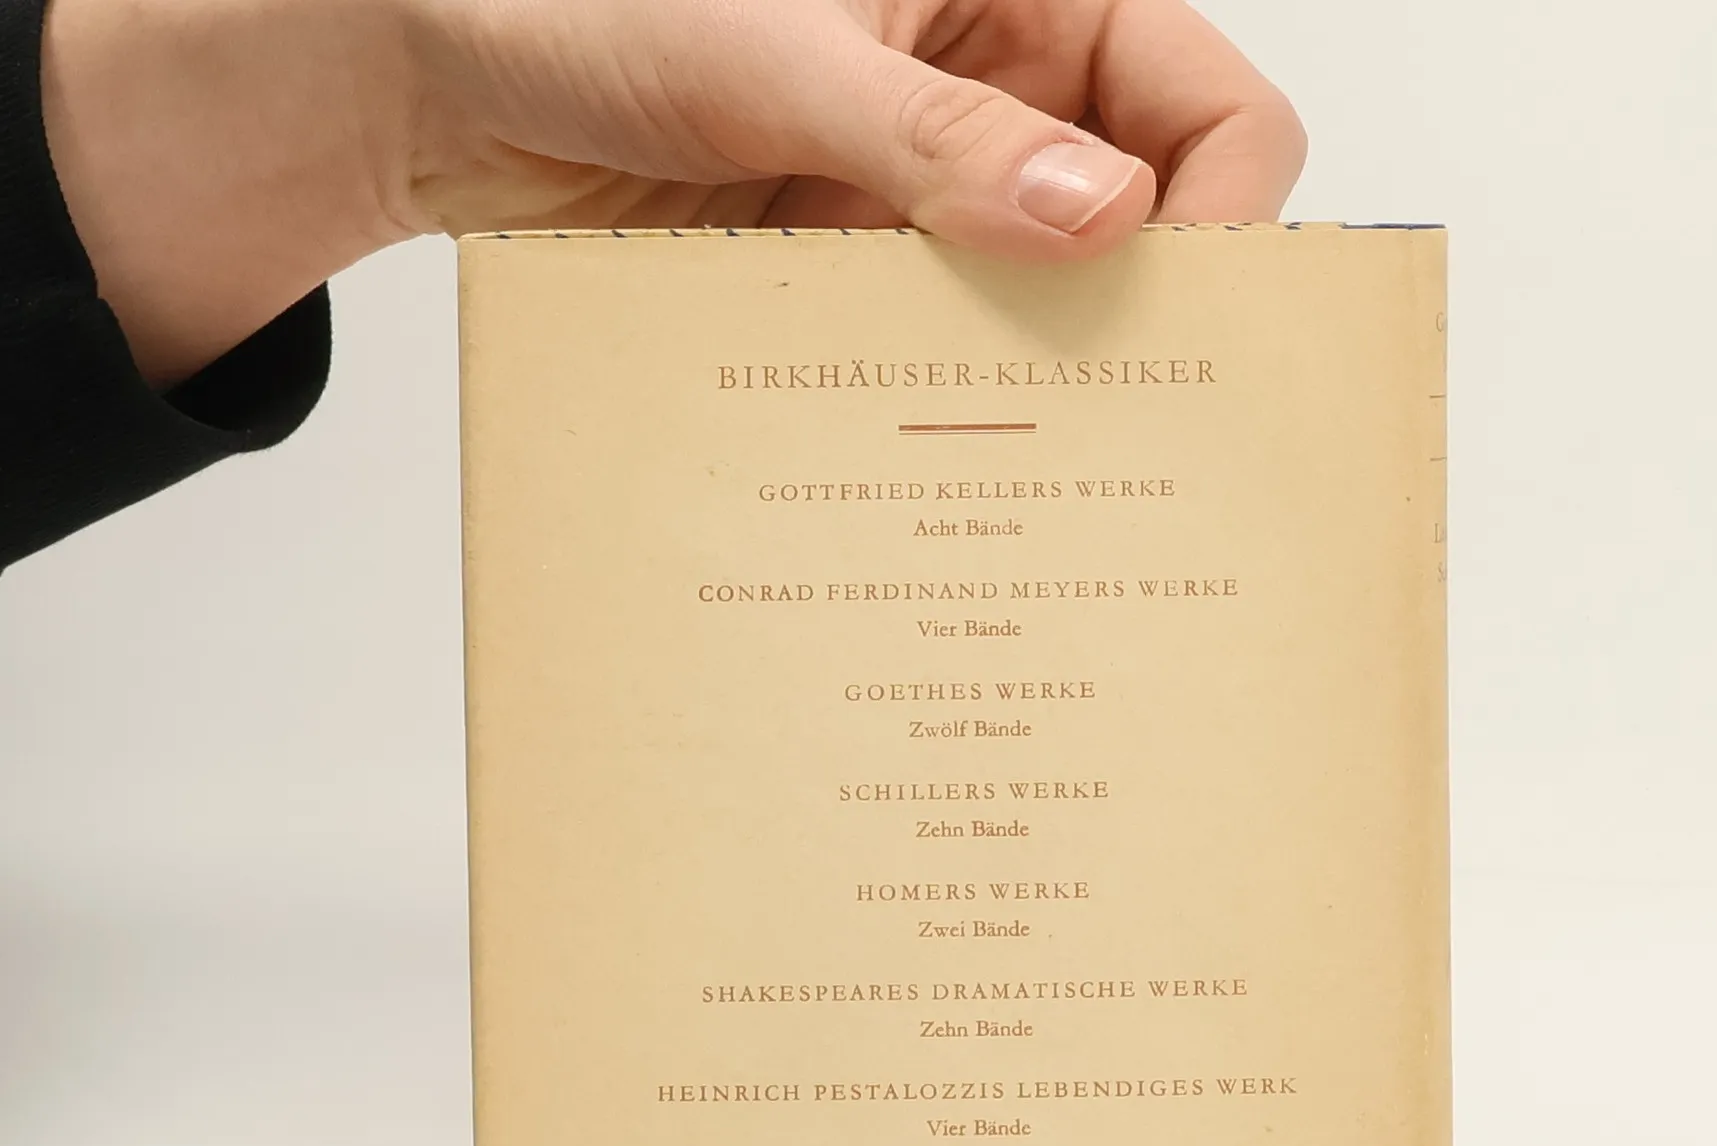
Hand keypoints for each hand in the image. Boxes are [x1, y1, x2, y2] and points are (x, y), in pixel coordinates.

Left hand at [42, 0, 1305, 385]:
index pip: (1205, 107)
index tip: (1188, 324)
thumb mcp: (761, 51)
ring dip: (1025, 384)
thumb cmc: (574, 0)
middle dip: (1136, 324)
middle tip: (1116, 431)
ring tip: (1011, 470)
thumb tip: (1095, 216)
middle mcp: (990, 100)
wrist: (435, 80)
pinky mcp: (856, 279)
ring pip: (1038, 313)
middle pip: (1144, 228)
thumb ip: (925, 134)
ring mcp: (925, 203)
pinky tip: (913, 461)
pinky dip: (932, 409)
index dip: (1225, 214)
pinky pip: (935, 359)